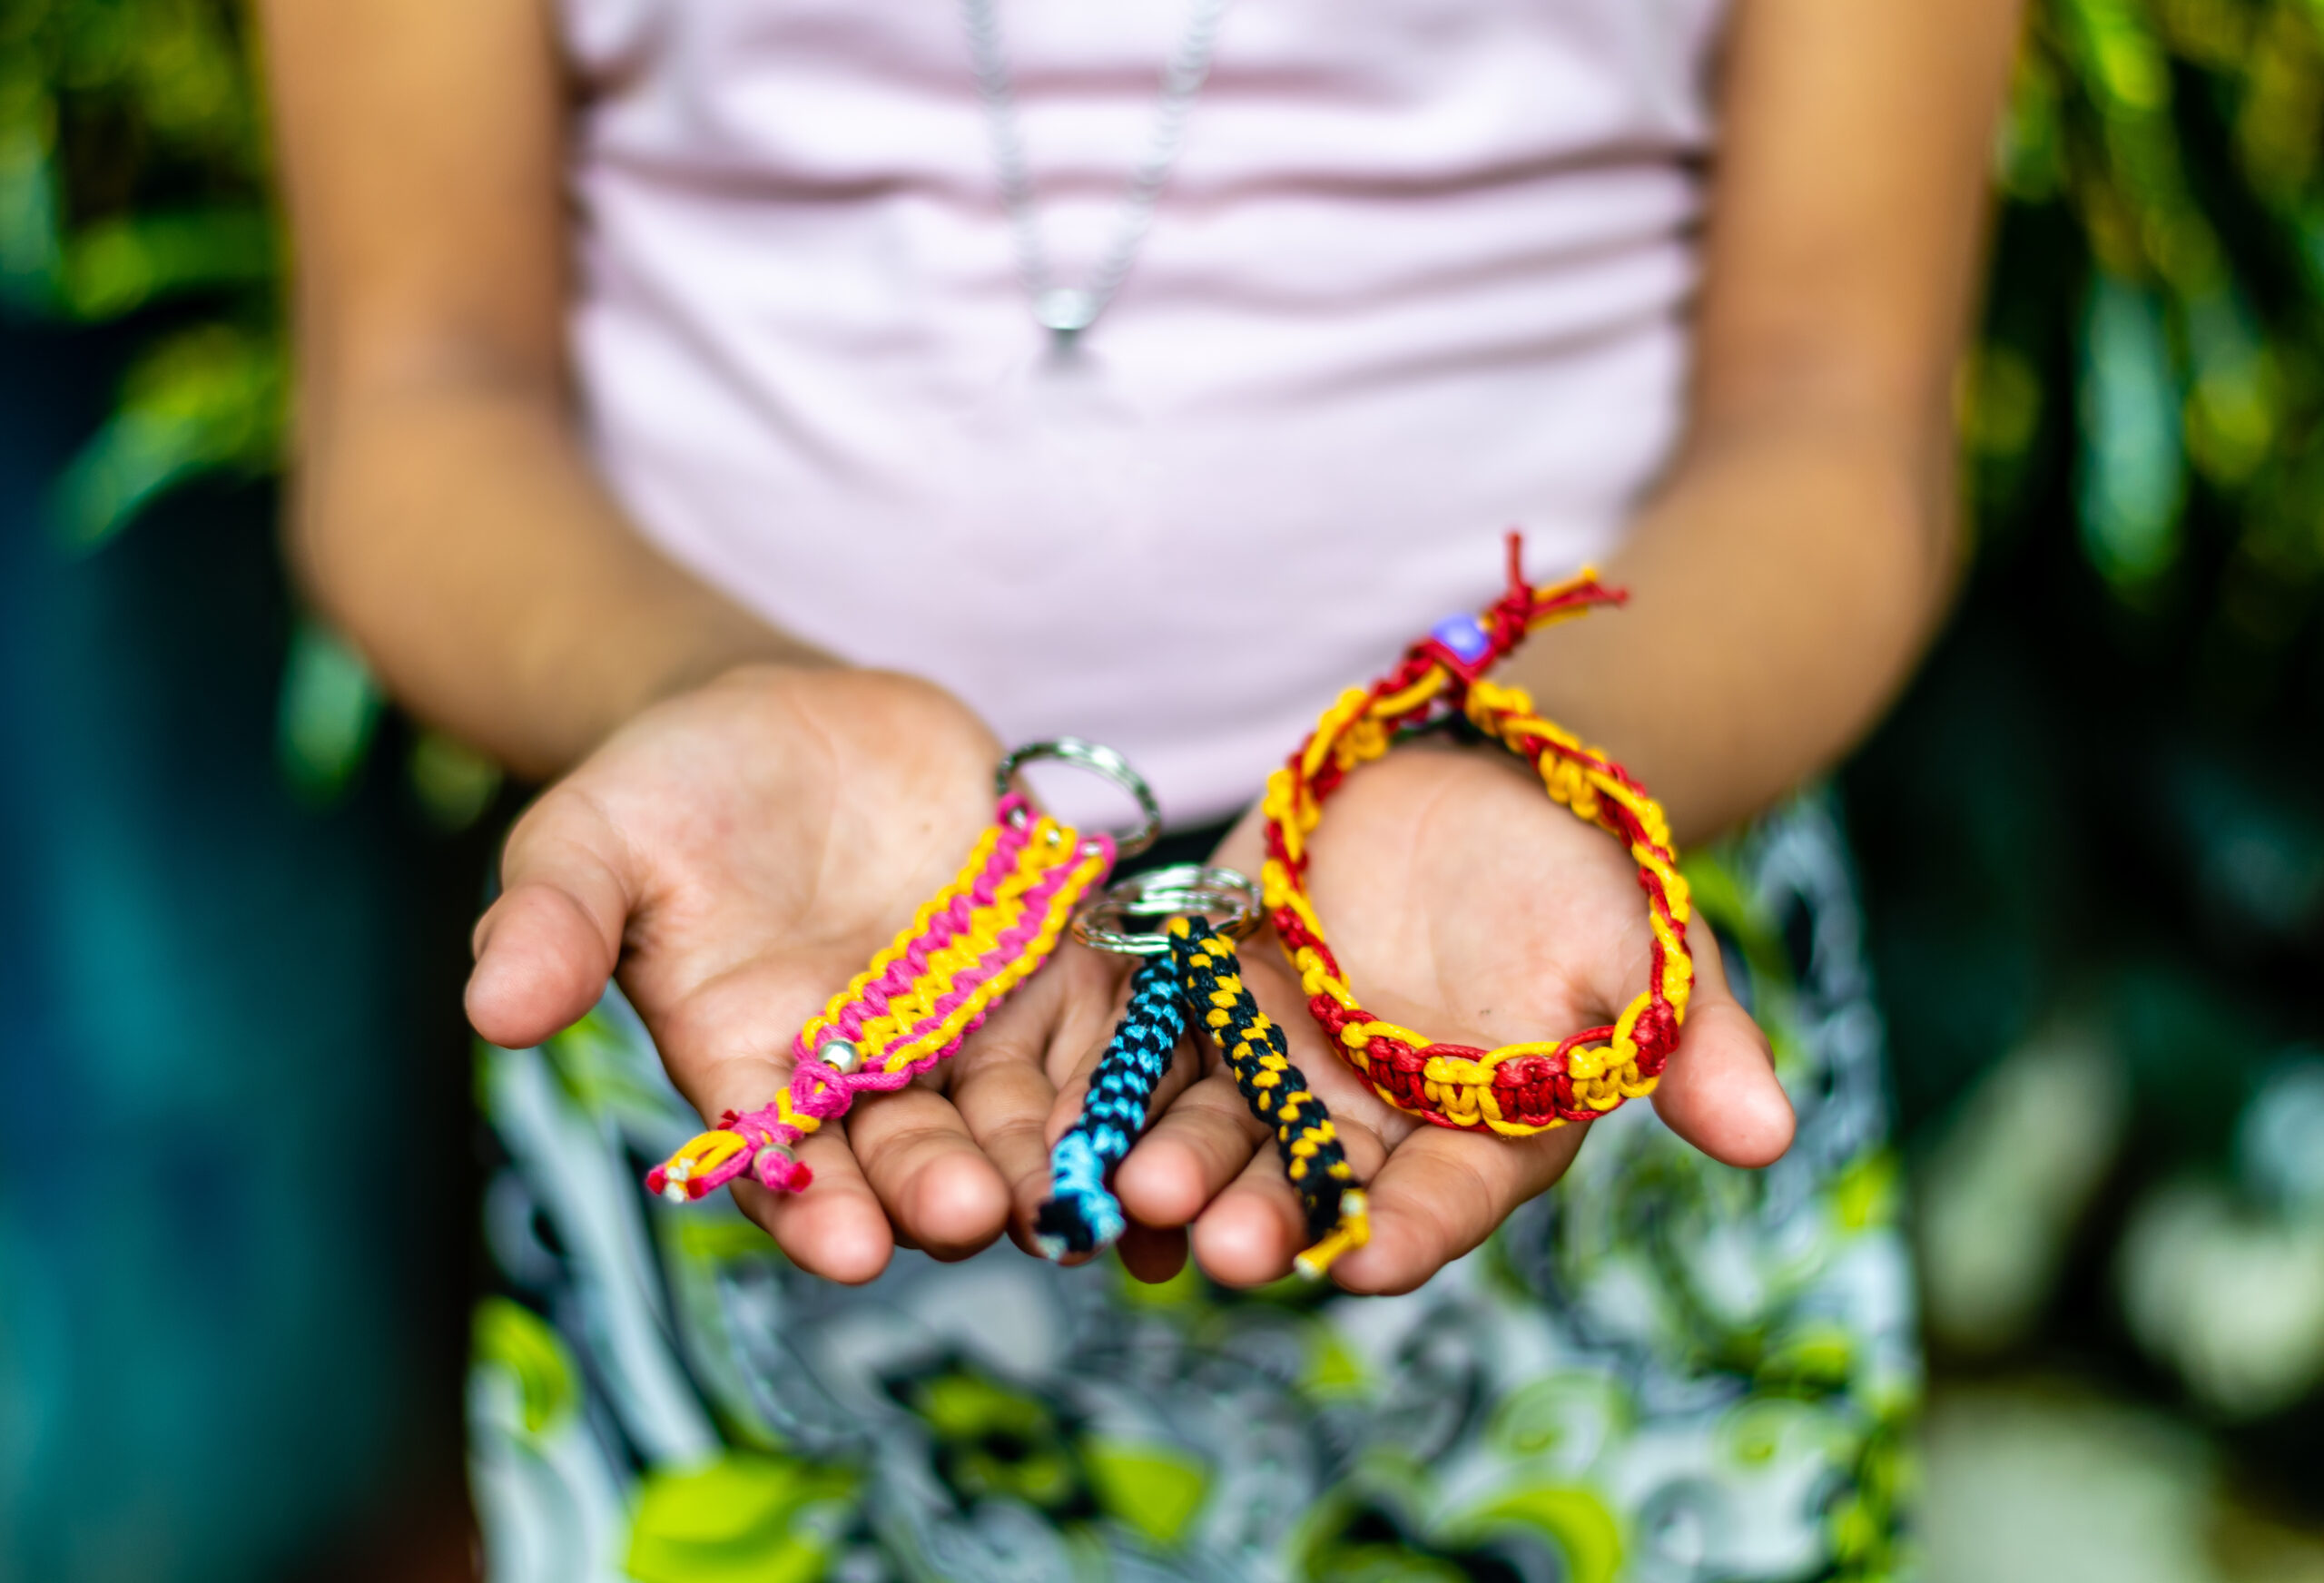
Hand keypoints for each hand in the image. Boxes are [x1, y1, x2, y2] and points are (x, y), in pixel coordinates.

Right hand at [463, 665, 1127, 1281]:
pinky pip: (1106, 1027)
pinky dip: (1141, 1069)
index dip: (813, 1208)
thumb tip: (490, 1007)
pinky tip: (1179, 1105)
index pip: (782, 1168)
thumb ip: (551, 924)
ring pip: (1022, 1111)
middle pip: (914, 1154)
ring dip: (1055, 1154)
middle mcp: (868, 1077)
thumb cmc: (668, 794)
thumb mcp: (589, 841)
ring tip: (1087, 1190)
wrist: (788, 724)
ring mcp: (969, 1026)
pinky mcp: (1052, 964)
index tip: (846, 1244)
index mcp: (751, 1074)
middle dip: (944, 1189)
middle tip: (975, 1215)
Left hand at [1070, 738, 1794, 1293]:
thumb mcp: (1656, 943)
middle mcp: (1376, 1118)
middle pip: (1314, 1184)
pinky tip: (1071, 1132)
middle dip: (1264, 1215)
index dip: (1405, 1230)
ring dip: (1176, 1167)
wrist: (1486, 769)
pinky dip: (1115, 1089)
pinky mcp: (1214, 996)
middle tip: (1215, 1245)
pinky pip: (1156, 1052)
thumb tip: (1771, 1137)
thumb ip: (1696, 1042)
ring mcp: (1287, 1062)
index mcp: (1484, 1129)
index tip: (1359, 1261)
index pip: (1445, 1200)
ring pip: (1222, 1131)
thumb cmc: (1588, 865)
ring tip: (1131, 1195)